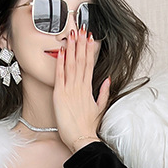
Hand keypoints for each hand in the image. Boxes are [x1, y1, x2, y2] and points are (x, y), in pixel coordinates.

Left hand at [53, 29, 109, 152]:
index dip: (89, 49)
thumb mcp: (100, 108)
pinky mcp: (60, 95)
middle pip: (81, 60)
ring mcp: (70, 89)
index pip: (90, 64)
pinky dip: (60, 62)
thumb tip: (108, 79)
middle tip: (81, 28)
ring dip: (71, 48)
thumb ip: (104, 92)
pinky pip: (60, 75)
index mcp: (89, 88)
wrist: (82, 139)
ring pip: (71, 64)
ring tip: (72, 34)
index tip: (90, 37)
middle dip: (81, 43)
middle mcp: (80, 86)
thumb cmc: (89, 127)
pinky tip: (61, 51)